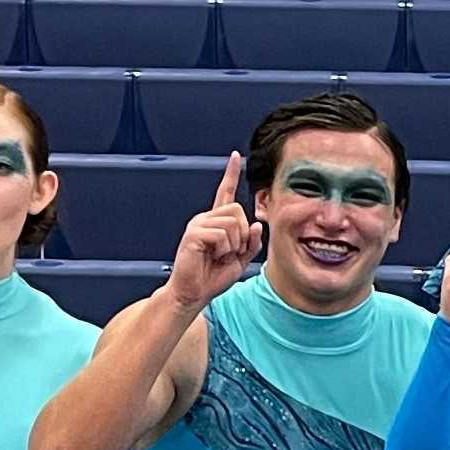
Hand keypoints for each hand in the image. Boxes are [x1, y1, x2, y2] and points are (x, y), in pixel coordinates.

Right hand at [167, 151, 262, 313]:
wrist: (194, 292)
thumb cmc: (213, 276)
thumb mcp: (241, 260)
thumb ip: (251, 243)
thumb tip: (255, 224)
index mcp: (216, 221)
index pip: (225, 193)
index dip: (231, 174)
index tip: (236, 156)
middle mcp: (205, 218)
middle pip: (238, 210)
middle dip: (242, 235)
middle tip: (228, 252)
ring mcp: (198, 224)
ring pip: (232, 223)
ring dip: (233, 245)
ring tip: (219, 255)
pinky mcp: (193, 234)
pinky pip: (222, 235)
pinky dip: (224, 249)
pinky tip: (212, 256)